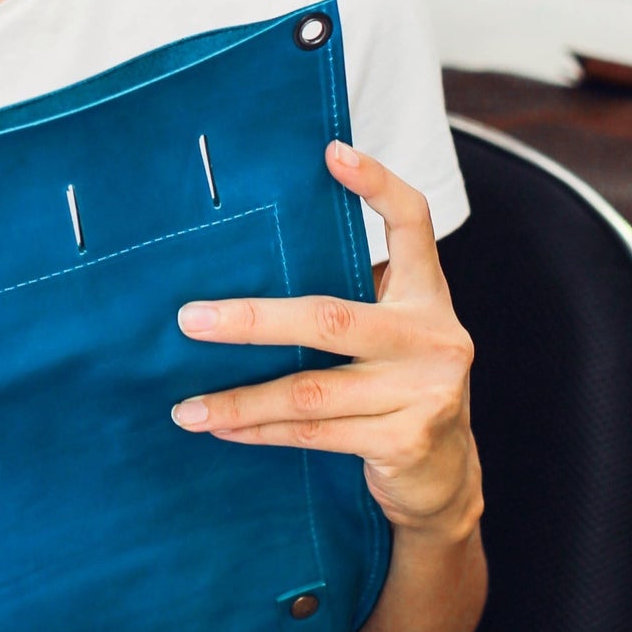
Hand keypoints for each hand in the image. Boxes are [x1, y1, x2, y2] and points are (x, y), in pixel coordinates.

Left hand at [169, 142, 480, 540]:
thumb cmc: (398, 390)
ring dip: (240, 398)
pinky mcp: (406, 441)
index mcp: (429, 297)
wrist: (445, 480)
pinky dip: (260, 430)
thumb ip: (349, 299)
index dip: (377, 184)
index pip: (414, 223)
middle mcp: (434, 337)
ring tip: (186, 406)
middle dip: (252, 321)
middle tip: (189, 320)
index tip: (332, 152)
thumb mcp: (391, 336)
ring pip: (311, 391)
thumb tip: (250, 262)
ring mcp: (424, 392)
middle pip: (330, 317)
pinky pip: (314, 434)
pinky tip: (221, 427)